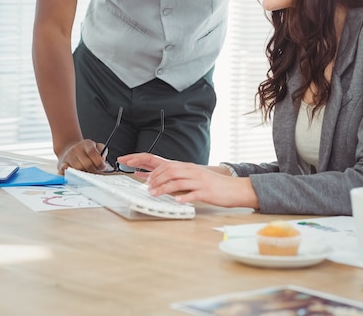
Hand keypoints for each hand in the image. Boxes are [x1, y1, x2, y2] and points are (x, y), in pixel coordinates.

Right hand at [57, 139, 109, 174]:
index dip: (99, 162)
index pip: (92, 153)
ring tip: (88, 174)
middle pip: (87, 163)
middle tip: (97, 173)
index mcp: (86, 144)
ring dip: (85, 174)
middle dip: (94, 171)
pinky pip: (67, 171)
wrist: (68, 149)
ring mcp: (68, 156)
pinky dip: (72, 175)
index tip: (103, 168)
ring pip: (79, 169)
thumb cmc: (84, 151)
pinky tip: (77, 175)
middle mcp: (76, 149)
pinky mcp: (62, 164)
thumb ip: (102, 151)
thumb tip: (103, 159)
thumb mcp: (95, 146)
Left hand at [118, 153, 258, 207]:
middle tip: (145, 187)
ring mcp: (198, 180)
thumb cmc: (211, 185)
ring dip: (164, 187)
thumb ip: (174, 178)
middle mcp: (190, 170)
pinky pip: (192, 194)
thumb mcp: (191, 178)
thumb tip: (153, 180)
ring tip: (154, 194)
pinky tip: (177, 201)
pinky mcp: (206, 191)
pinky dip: (183, 197)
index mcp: (186, 167)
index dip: (143, 160)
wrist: (234, 189)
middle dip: (153, 178)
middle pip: (168, 170)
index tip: (127, 161)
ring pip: (177, 181)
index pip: (161, 161)